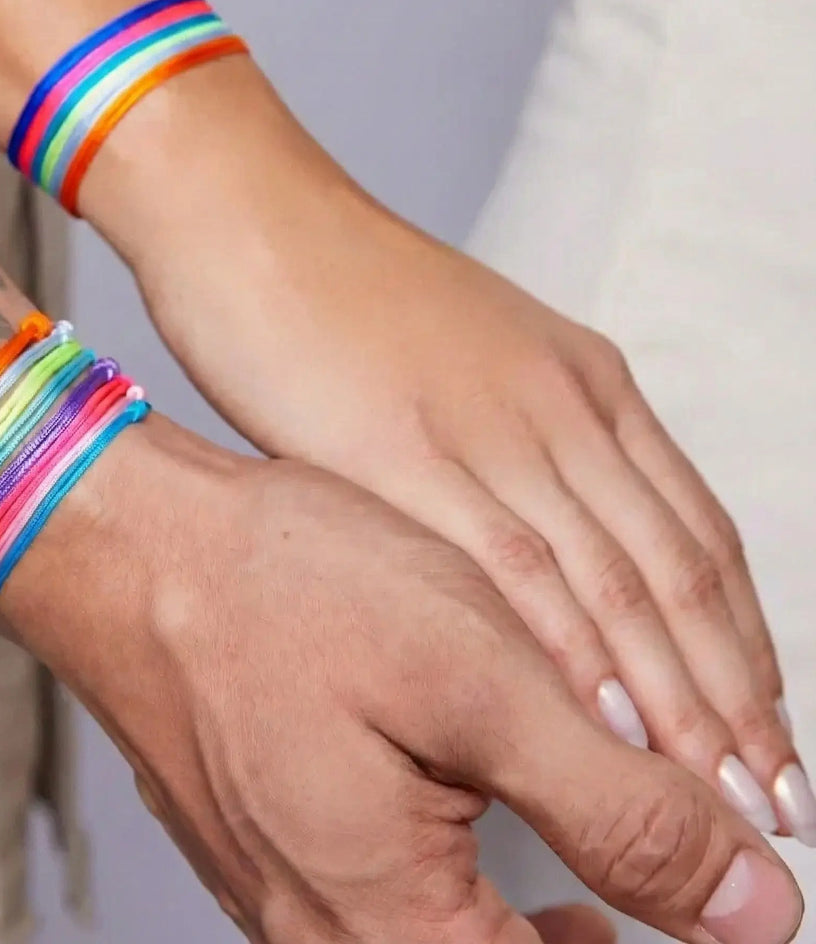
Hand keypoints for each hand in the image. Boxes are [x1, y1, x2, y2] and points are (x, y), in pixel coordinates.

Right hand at [0, 417, 801, 943]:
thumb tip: (751, 905)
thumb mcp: (481, 683)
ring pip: (425, 943)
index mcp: (390, 926)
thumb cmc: (282, 591)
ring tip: (575, 889)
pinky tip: (461, 813)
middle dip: (584, 942)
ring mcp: (277, 893)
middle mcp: (321, 934)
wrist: (131, 548)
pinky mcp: (256, 842)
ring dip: (514, 916)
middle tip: (646, 905)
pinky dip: (444, 875)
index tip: (705, 909)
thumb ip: (620, 807)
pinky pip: (368, 901)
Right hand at [127, 168, 804, 841]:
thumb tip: (547, 540)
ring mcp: (487, 427)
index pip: (698, 533)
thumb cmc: (346, 301)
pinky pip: (508, 564)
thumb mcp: (468, 362)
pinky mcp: (403, 452)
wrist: (256, 227)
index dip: (743, 642)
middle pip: (677, 569)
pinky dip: (566, 649)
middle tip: (773, 792)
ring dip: (674, 695)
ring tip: (716, 789)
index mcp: (581, 382)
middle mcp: (557, 406)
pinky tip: (599, 722)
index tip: (766, 728)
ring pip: (614, 579)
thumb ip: (520, 447)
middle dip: (732, 693)